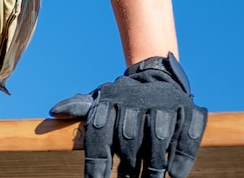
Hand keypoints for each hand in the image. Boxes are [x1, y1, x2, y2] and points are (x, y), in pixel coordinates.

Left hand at [50, 53, 206, 177]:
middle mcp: (135, 99)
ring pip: (157, 140)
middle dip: (127, 168)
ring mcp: (164, 103)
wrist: (158, 76)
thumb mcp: (100, 101)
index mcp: (110, 99)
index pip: (99, 133)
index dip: (96, 163)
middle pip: (128, 140)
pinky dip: (181, 157)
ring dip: (153, 167)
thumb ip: (79, 108)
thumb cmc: (123, 101)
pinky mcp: (189, 110)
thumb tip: (54, 112)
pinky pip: (186, 137)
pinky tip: (174, 175)